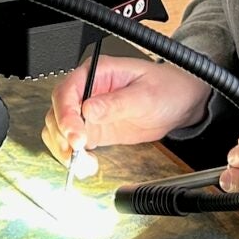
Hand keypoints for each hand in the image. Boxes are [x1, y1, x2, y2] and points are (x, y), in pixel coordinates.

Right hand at [41, 55, 211, 163]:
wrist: (181, 103)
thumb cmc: (166, 88)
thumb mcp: (145, 95)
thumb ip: (116, 103)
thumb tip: (88, 110)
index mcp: (96, 73)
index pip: (67, 91)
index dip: (65, 114)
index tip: (75, 135)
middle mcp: (87, 91)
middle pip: (57, 112)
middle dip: (62, 135)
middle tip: (77, 152)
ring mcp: (88, 112)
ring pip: (59, 130)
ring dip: (63, 148)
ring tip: (82, 163)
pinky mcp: (95, 130)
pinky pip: (73, 143)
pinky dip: (73, 156)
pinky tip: (85, 165)